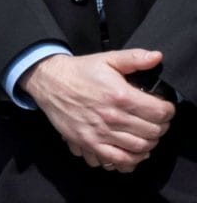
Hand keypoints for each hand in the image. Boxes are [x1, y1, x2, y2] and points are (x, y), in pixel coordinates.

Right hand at [22, 50, 174, 171]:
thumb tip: (157, 57)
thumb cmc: (80, 71)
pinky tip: (134, 150)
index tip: (163, 108)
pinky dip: (132, 159)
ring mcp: (101, 132)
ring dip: (149, 142)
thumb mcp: (107, 59)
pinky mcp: (90, 143)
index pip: (160, 112)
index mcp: (120, 95)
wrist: (48, 81)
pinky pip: (120, 160)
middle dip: (160, 126)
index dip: (167, 111)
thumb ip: (134, 58)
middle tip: (155, 121)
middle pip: (153, 131)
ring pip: (140, 147)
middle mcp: (113, 117)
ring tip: (145, 134)